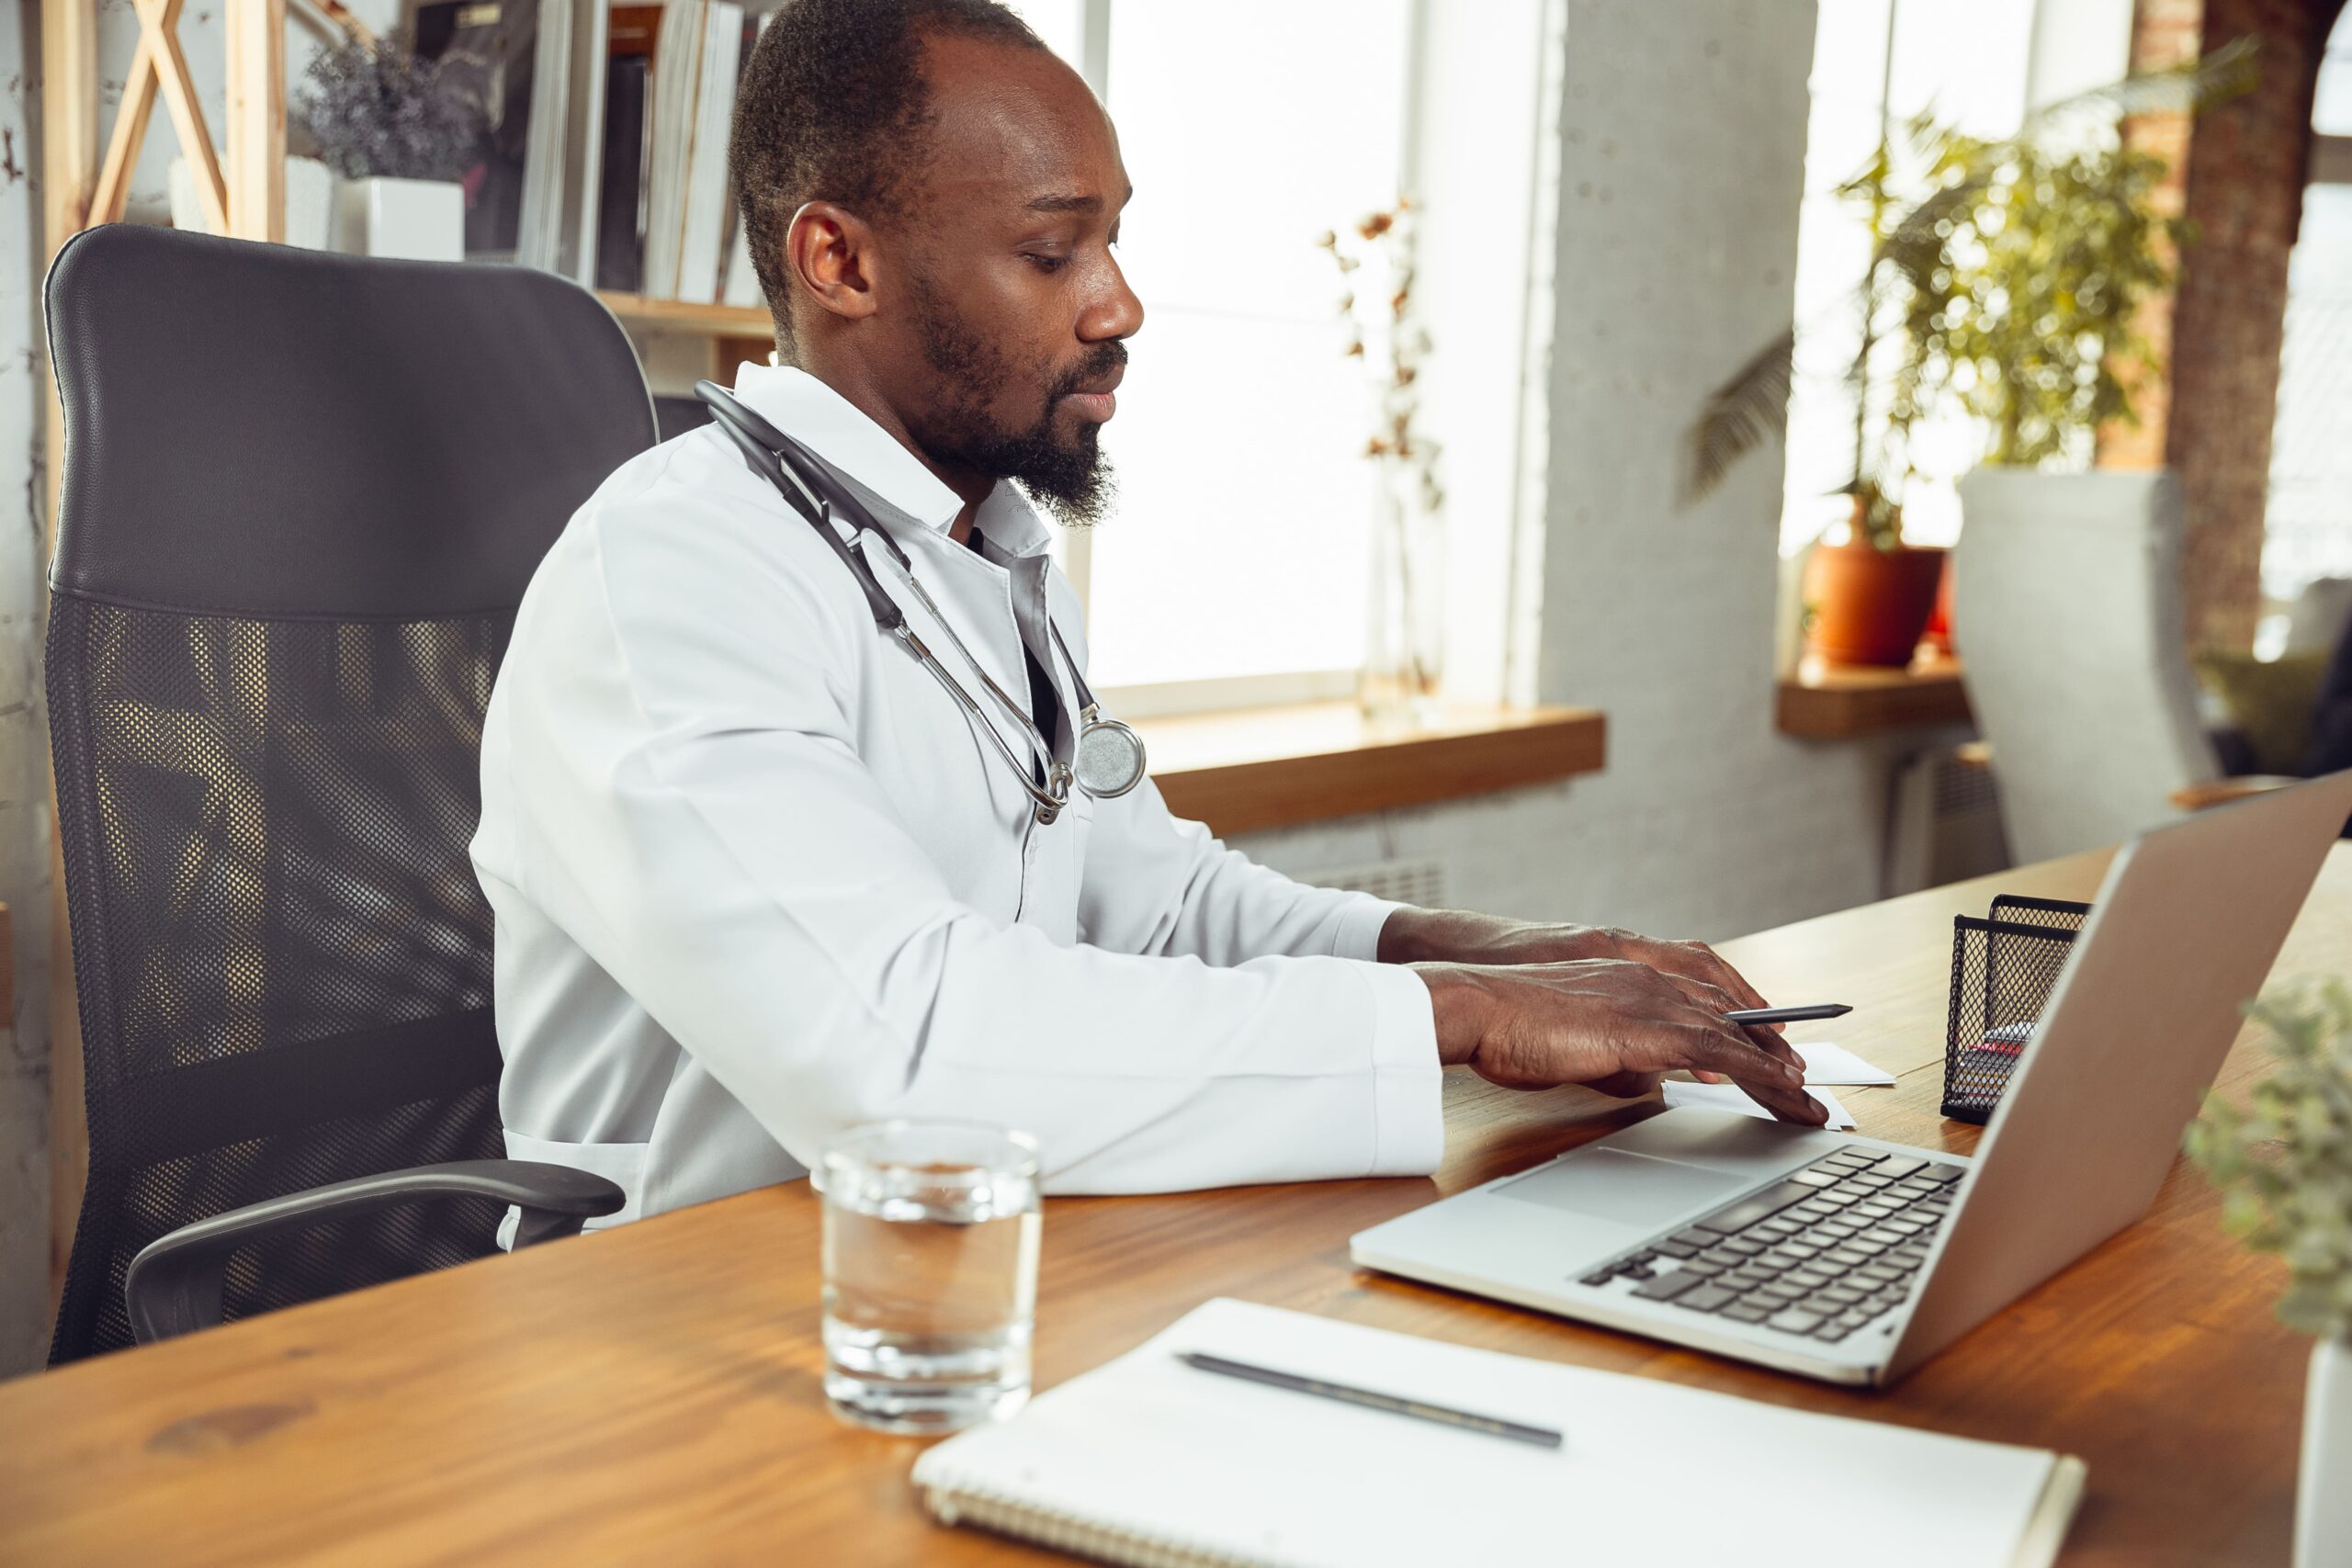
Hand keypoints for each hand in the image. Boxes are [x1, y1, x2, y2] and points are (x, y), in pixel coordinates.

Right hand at [1410, 957, 1826, 1124]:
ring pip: (1735, 1035)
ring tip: (1806, 1100)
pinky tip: (1781, 1088)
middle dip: (1772, 1054)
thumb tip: (1647, 1079)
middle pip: (1731, 1017)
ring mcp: (1651, 1001)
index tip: (1772, 1056)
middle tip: (1803, 1086)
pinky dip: (1758, 1070)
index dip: (1744, 1030)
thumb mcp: (1574, 1038)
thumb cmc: (1510, 1025)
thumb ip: (1618, 1052)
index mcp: (1630, 979)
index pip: (1703, 1002)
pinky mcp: (1647, 1028)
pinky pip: (1720, 1051)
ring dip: (1776, 1070)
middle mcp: (1650, 982)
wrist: (1478, 1006)